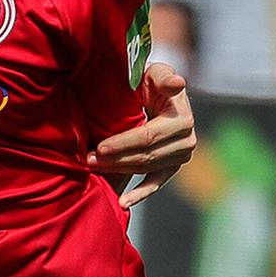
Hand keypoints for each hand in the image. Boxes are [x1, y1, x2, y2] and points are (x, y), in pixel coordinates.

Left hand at [89, 61, 195, 207]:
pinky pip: (156, 182)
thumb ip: (163, 77)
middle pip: (145, 156)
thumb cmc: (150, 81)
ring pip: (145, 169)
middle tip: (88, 159)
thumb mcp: (155, 73)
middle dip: (115, 159)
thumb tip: (178, 83)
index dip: (123, 143)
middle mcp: (187, 139)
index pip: (148, 136)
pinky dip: (140, 194)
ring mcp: (181, 155)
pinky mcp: (172, 165)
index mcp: (182, 117)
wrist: (154, 94)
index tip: (100, 147)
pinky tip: (123, 203)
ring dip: (119, 171)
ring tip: (93, 169)